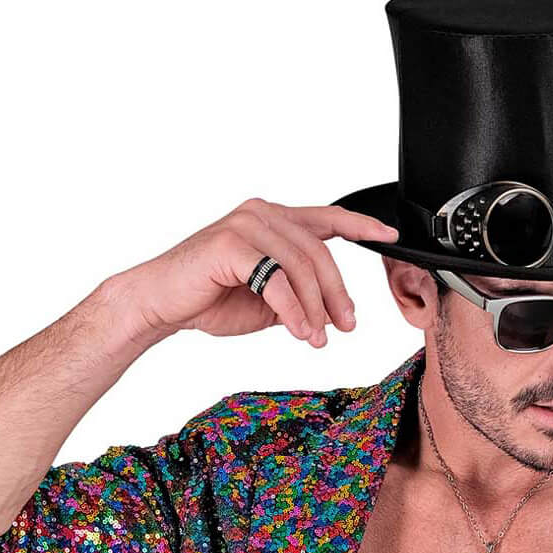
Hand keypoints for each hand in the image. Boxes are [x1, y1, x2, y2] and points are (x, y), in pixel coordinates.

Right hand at [117, 198, 400, 347]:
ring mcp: (245, 224)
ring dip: (315, 308)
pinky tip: (299, 331)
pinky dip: (293, 310)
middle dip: (337, 294)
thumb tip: (327, 313)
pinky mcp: (230, 244)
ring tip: (317, 338)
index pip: (326, 218)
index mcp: (273, 219)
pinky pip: (276, 280)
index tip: (389, 237)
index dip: (361, 226)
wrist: (163, 303)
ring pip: (300, 266)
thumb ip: (297, 294)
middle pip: (319, 252)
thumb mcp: (267, 299)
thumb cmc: (210, 297)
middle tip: (345, 326)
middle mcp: (261, 213)